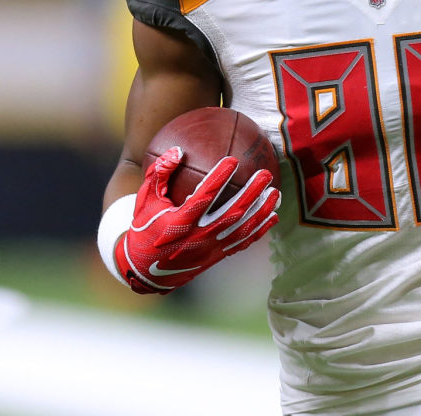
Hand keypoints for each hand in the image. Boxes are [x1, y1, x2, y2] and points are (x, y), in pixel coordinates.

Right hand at [114, 146, 279, 293]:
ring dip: (262, 211)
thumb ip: (159, 173)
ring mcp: (210, 250)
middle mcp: (198, 238)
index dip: (219, 178)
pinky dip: (259, 231)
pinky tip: (273, 217)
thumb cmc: (144, 227)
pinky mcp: (216, 258)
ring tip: (276, 193)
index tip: (233, 160)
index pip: (204, 198)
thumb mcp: (145, 200)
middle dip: (252, 193)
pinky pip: (242, 243)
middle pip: (232, 214)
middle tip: (265, 174)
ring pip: (242, 230)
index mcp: (180, 222)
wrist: (144, 270)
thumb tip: (178, 150)